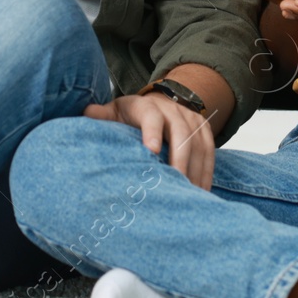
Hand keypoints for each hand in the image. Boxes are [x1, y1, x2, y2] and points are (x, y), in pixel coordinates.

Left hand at [83, 94, 215, 189]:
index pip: (151, 116)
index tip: (151, 152)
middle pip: (180, 133)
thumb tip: (86, 113)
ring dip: (196, 170)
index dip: (151, 132)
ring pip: (199, 144)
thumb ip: (102, 115)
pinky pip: (210, 151)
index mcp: (146, 106)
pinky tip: (202, 192)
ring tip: (191, 195)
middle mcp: (172, 109)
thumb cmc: (132, 115)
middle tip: (177, 184)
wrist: (160, 102)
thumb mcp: (115, 112)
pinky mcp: (204, 130)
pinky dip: (207, 172)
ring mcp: (191, 119)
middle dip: (180, 159)